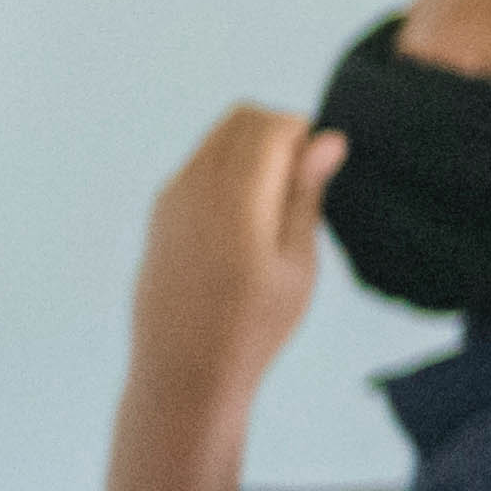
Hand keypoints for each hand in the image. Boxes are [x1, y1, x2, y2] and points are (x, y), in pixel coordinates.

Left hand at [130, 107, 340, 407]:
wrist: (184, 371)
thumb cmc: (254, 326)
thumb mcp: (297, 263)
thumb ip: (305, 193)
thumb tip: (328, 139)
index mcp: (233, 196)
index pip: (269, 125)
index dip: (305, 136)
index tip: (322, 175)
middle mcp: (193, 185)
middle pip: (240, 119)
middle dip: (279, 134)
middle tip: (303, 187)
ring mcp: (170, 197)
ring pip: (217, 138)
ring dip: (253, 152)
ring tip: (275, 211)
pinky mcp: (162, 213)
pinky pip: (199, 164)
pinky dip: (229, 170)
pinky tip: (246, 223)